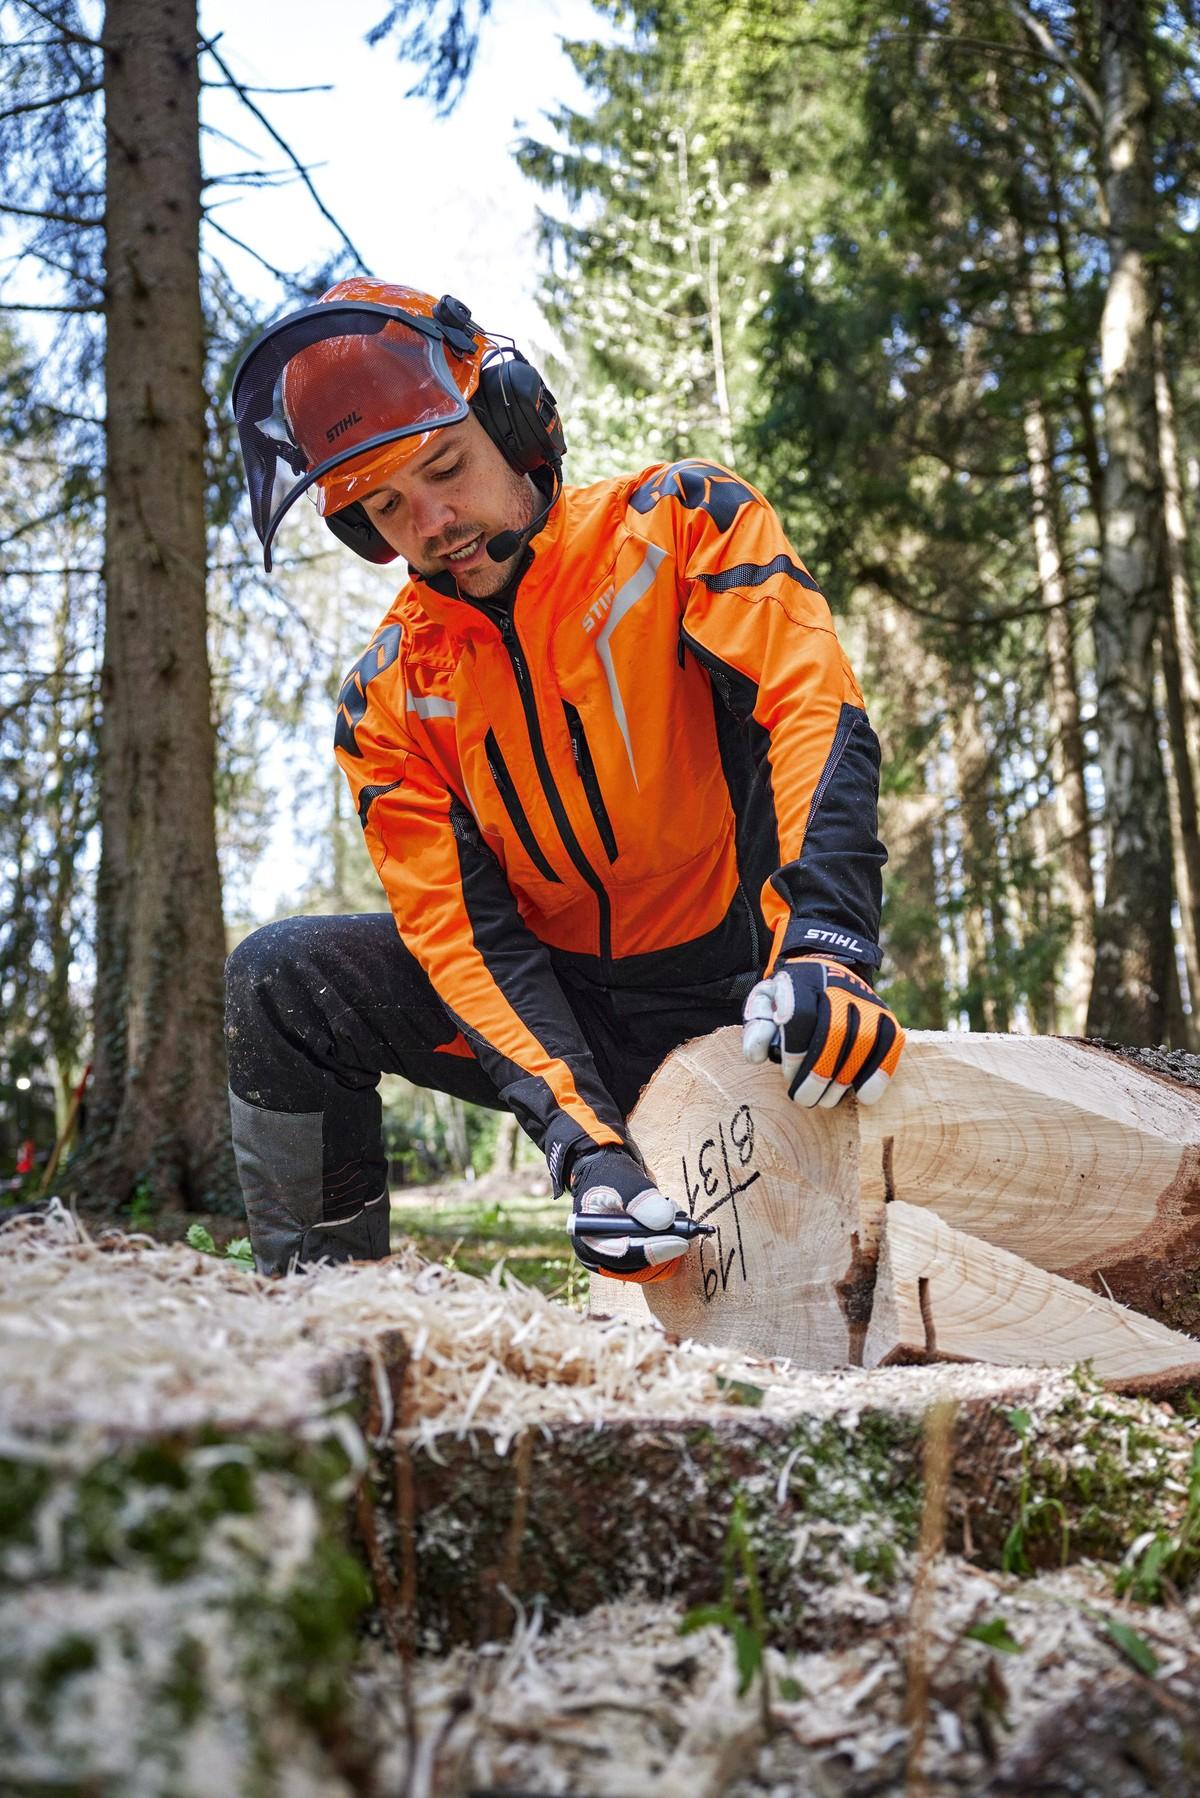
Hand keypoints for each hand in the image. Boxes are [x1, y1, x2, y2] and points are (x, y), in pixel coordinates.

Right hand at [569, 1147, 687, 1284]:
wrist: (607, 1171)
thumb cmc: (610, 1174)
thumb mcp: (624, 1182)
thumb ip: (641, 1200)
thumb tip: (666, 1220)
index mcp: (590, 1237)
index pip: (623, 1254)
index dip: (653, 1251)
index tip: (680, 1243)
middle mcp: (602, 1250)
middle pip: (637, 1262)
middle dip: (664, 1245)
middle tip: (686, 1229)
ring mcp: (616, 1250)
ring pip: (648, 1257)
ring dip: (667, 1239)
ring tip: (677, 1213)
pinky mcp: (630, 1247)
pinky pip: (651, 1249)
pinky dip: (665, 1235)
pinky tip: (672, 1217)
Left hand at [742, 955, 904, 1107]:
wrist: (824, 971)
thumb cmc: (789, 999)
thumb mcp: (765, 1003)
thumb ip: (756, 1027)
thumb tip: (757, 1056)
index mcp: (801, 982)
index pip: (800, 1016)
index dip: (795, 1053)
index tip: (788, 1077)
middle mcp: (836, 986)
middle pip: (836, 1030)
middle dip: (819, 1072)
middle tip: (805, 1098)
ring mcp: (865, 999)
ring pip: (865, 1039)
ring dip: (845, 1078)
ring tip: (828, 1100)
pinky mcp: (885, 1014)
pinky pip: (891, 1043)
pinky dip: (880, 1072)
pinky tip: (865, 1096)